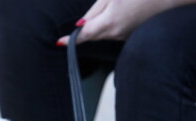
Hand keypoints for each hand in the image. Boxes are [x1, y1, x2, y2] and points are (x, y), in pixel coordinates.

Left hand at [57, 0, 195, 44]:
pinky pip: (121, 29)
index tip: (58, 43)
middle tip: (109, 4)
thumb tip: (81, 26)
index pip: (82, 36)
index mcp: (109, 23)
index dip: (69, 40)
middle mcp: (117, 34)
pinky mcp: (137, 35)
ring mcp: (128, 36)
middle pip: (94, 31)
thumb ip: (95, 10)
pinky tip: (135, 7)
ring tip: (127, 2)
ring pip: (108, 29)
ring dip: (108, 18)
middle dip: (91, 23)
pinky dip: (120, 20)